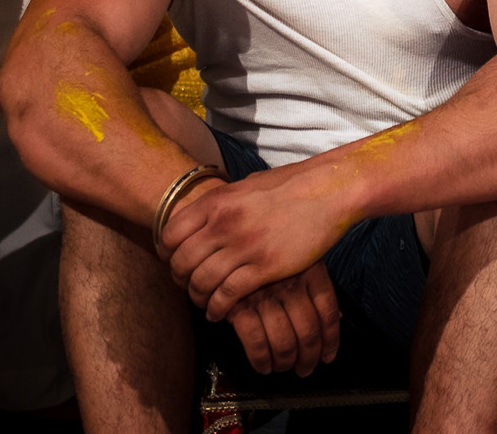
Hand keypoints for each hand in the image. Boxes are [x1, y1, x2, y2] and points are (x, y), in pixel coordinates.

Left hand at [161, 166, 354, 321]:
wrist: (329, 189)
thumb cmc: (292, 185)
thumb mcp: (248, 185)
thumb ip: (224, 202)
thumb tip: (209, 213)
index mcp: (217, 201)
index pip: (171, 233)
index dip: (167, 253)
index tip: (174, 263)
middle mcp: (224, 223)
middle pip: (182, 261)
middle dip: (180, 279)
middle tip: (188, 286)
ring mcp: (243, 246)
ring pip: (202, 282)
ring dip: (198, 297)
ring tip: (204, 303)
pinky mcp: (265, 266)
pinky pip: (227, 295)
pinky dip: (219, 308)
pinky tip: (221, 311)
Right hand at [225, 262, 340, 376]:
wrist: (227, 250)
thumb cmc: (268, 260)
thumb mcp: (297, 261)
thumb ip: (314, 288)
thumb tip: (338, 318)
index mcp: (310, 269)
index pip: (328, 312)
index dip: (330, 340)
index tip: (327, 356)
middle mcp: (290, 282)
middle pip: (308, 332)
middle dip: (308, 358)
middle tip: (305, 369)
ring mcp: (265, 294)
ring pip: (285, 342)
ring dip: (286, 362)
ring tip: (283, 367)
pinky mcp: (239, 306)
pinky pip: (256, 343)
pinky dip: (261, 360)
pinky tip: (263, 366)